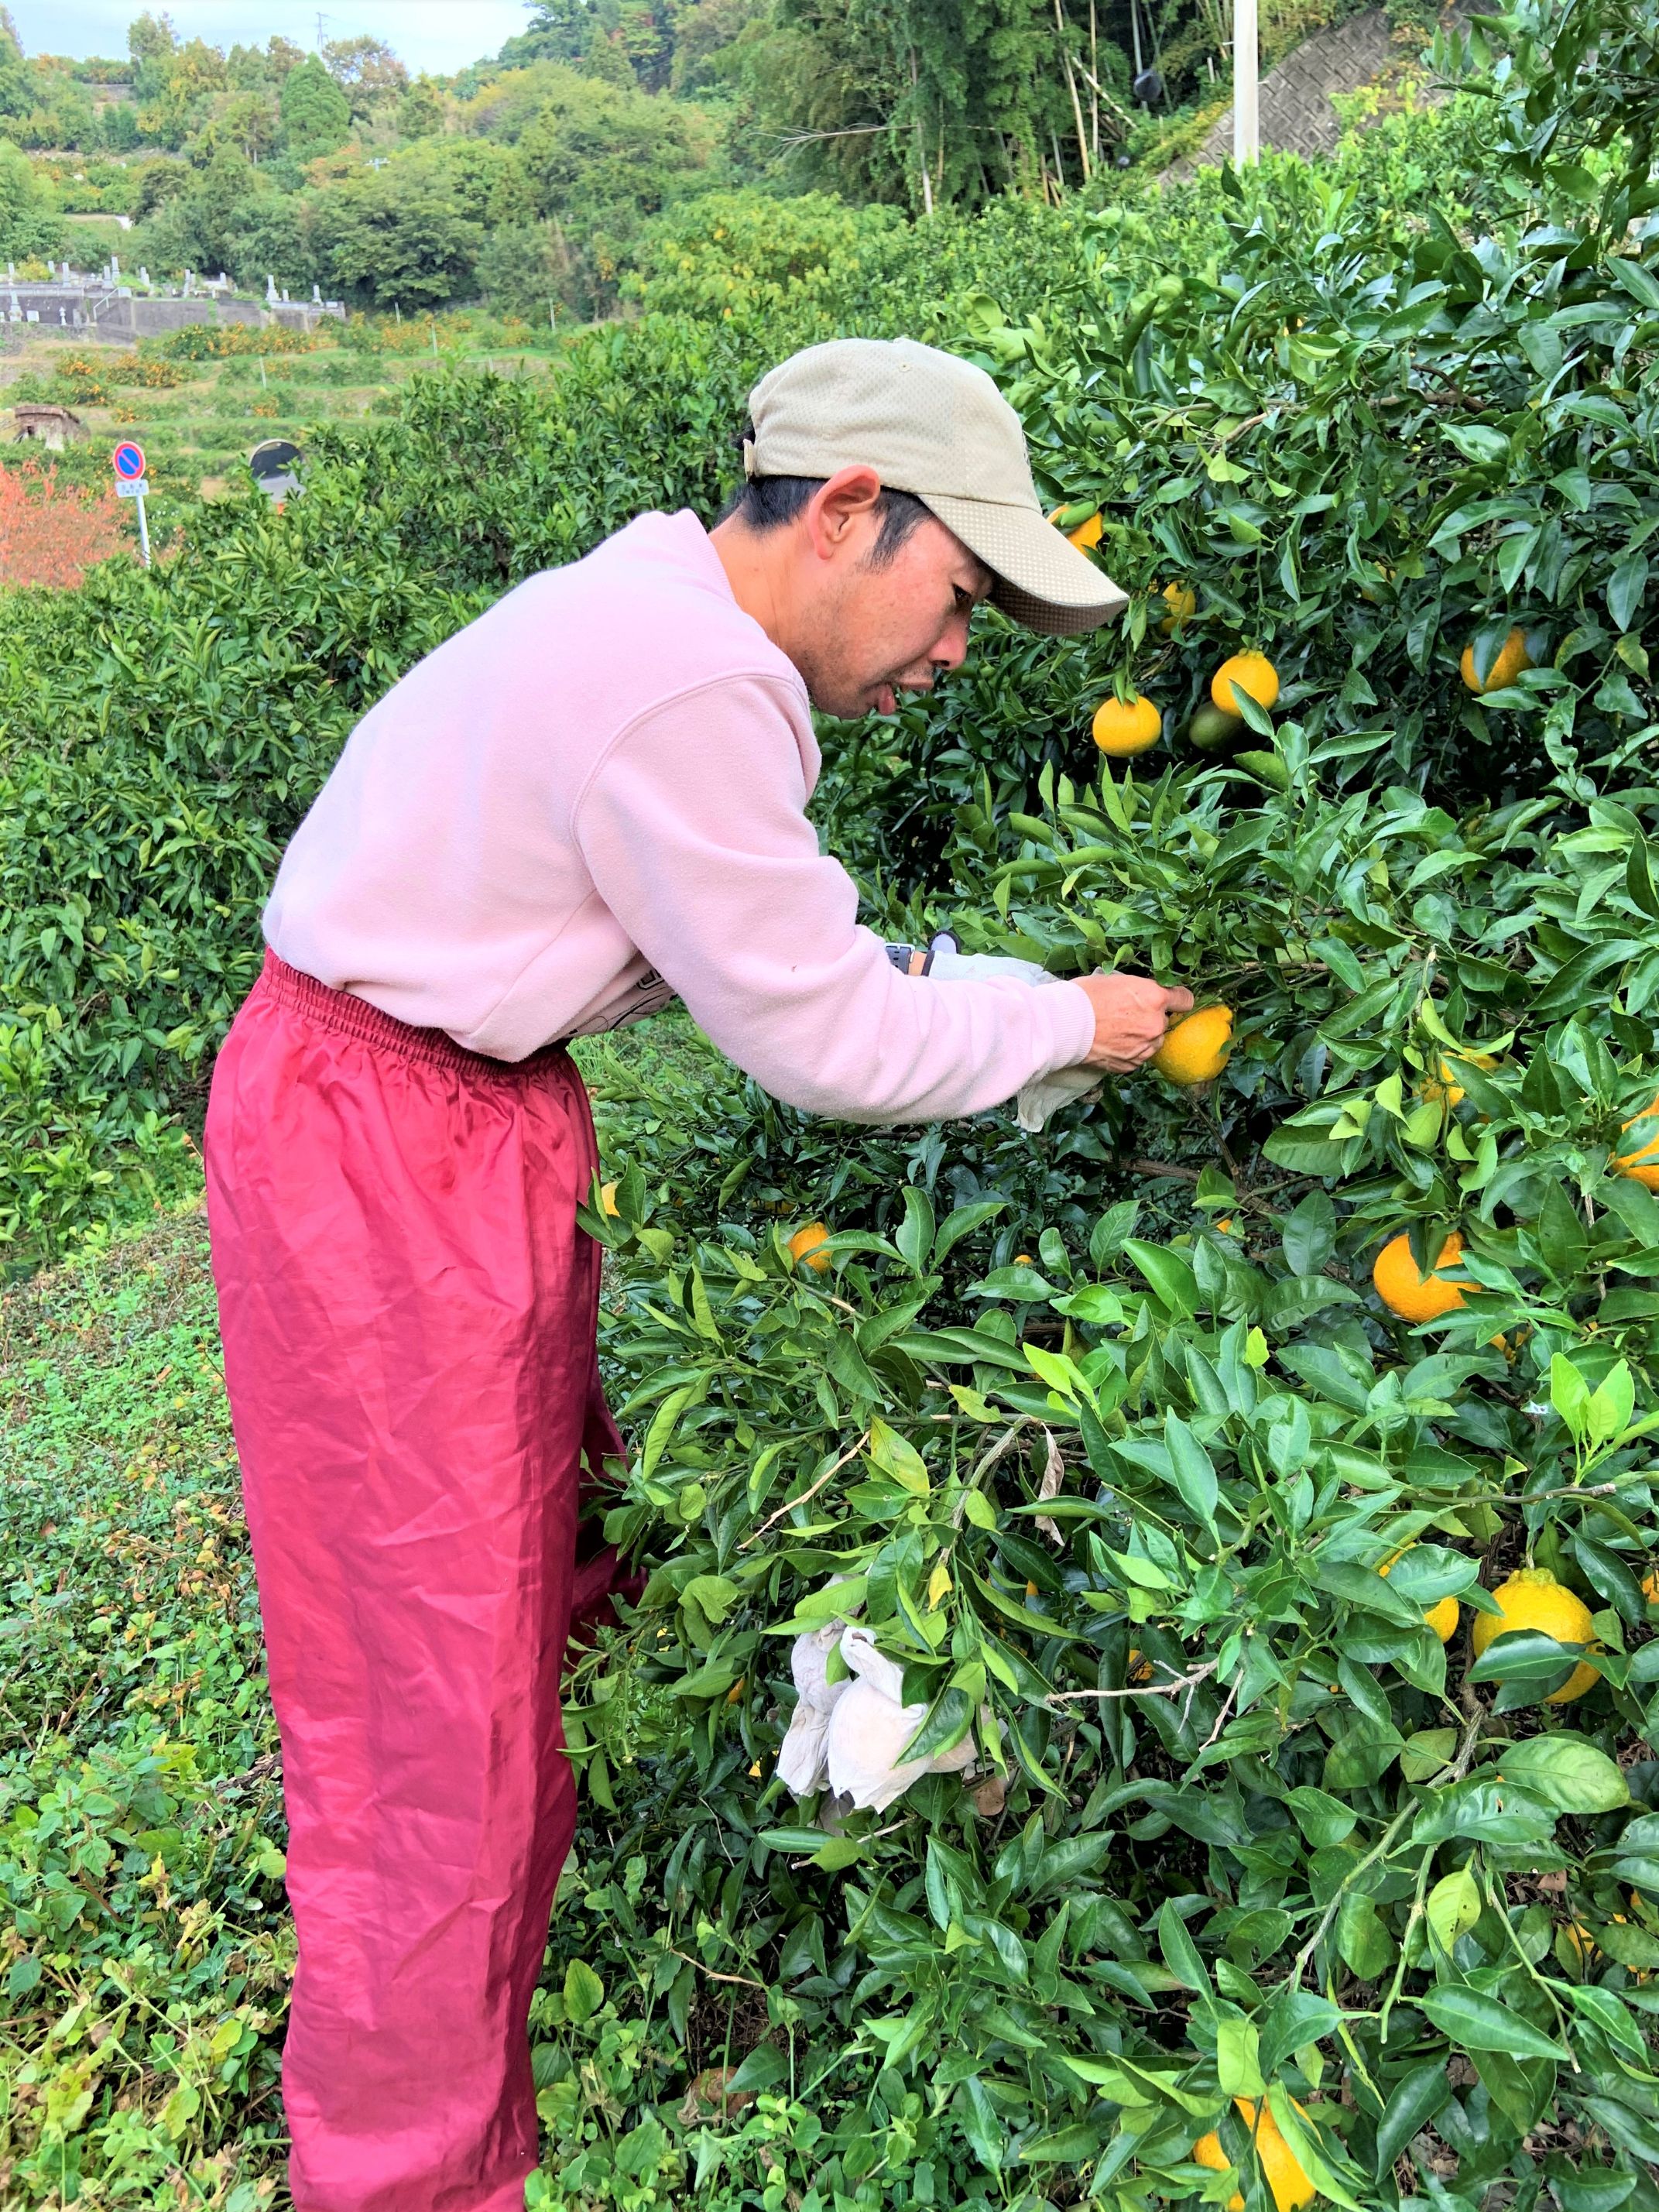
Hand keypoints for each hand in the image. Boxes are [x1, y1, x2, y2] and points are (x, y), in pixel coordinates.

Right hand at [1074, 973, 1194, 1072]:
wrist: (1064, 1026)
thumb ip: (1141, 990)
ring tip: (1119, 1032)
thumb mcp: (1118, 980)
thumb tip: (1147, 996)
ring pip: (1154, 1042)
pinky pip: (1139, 1056)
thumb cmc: (1086, 996)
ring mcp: (1145, 1047)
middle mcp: (1156, 1024)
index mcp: (1155, 998)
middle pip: (1165, 1022)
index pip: (1185, 1000)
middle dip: (1152, 1019)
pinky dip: (1130, 1052)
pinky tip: (1113, 1044)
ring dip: (1144, 1037)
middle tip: (1129, 1015)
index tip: (1170, 1001)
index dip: (1177, 1000)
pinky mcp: (1132, 1064)